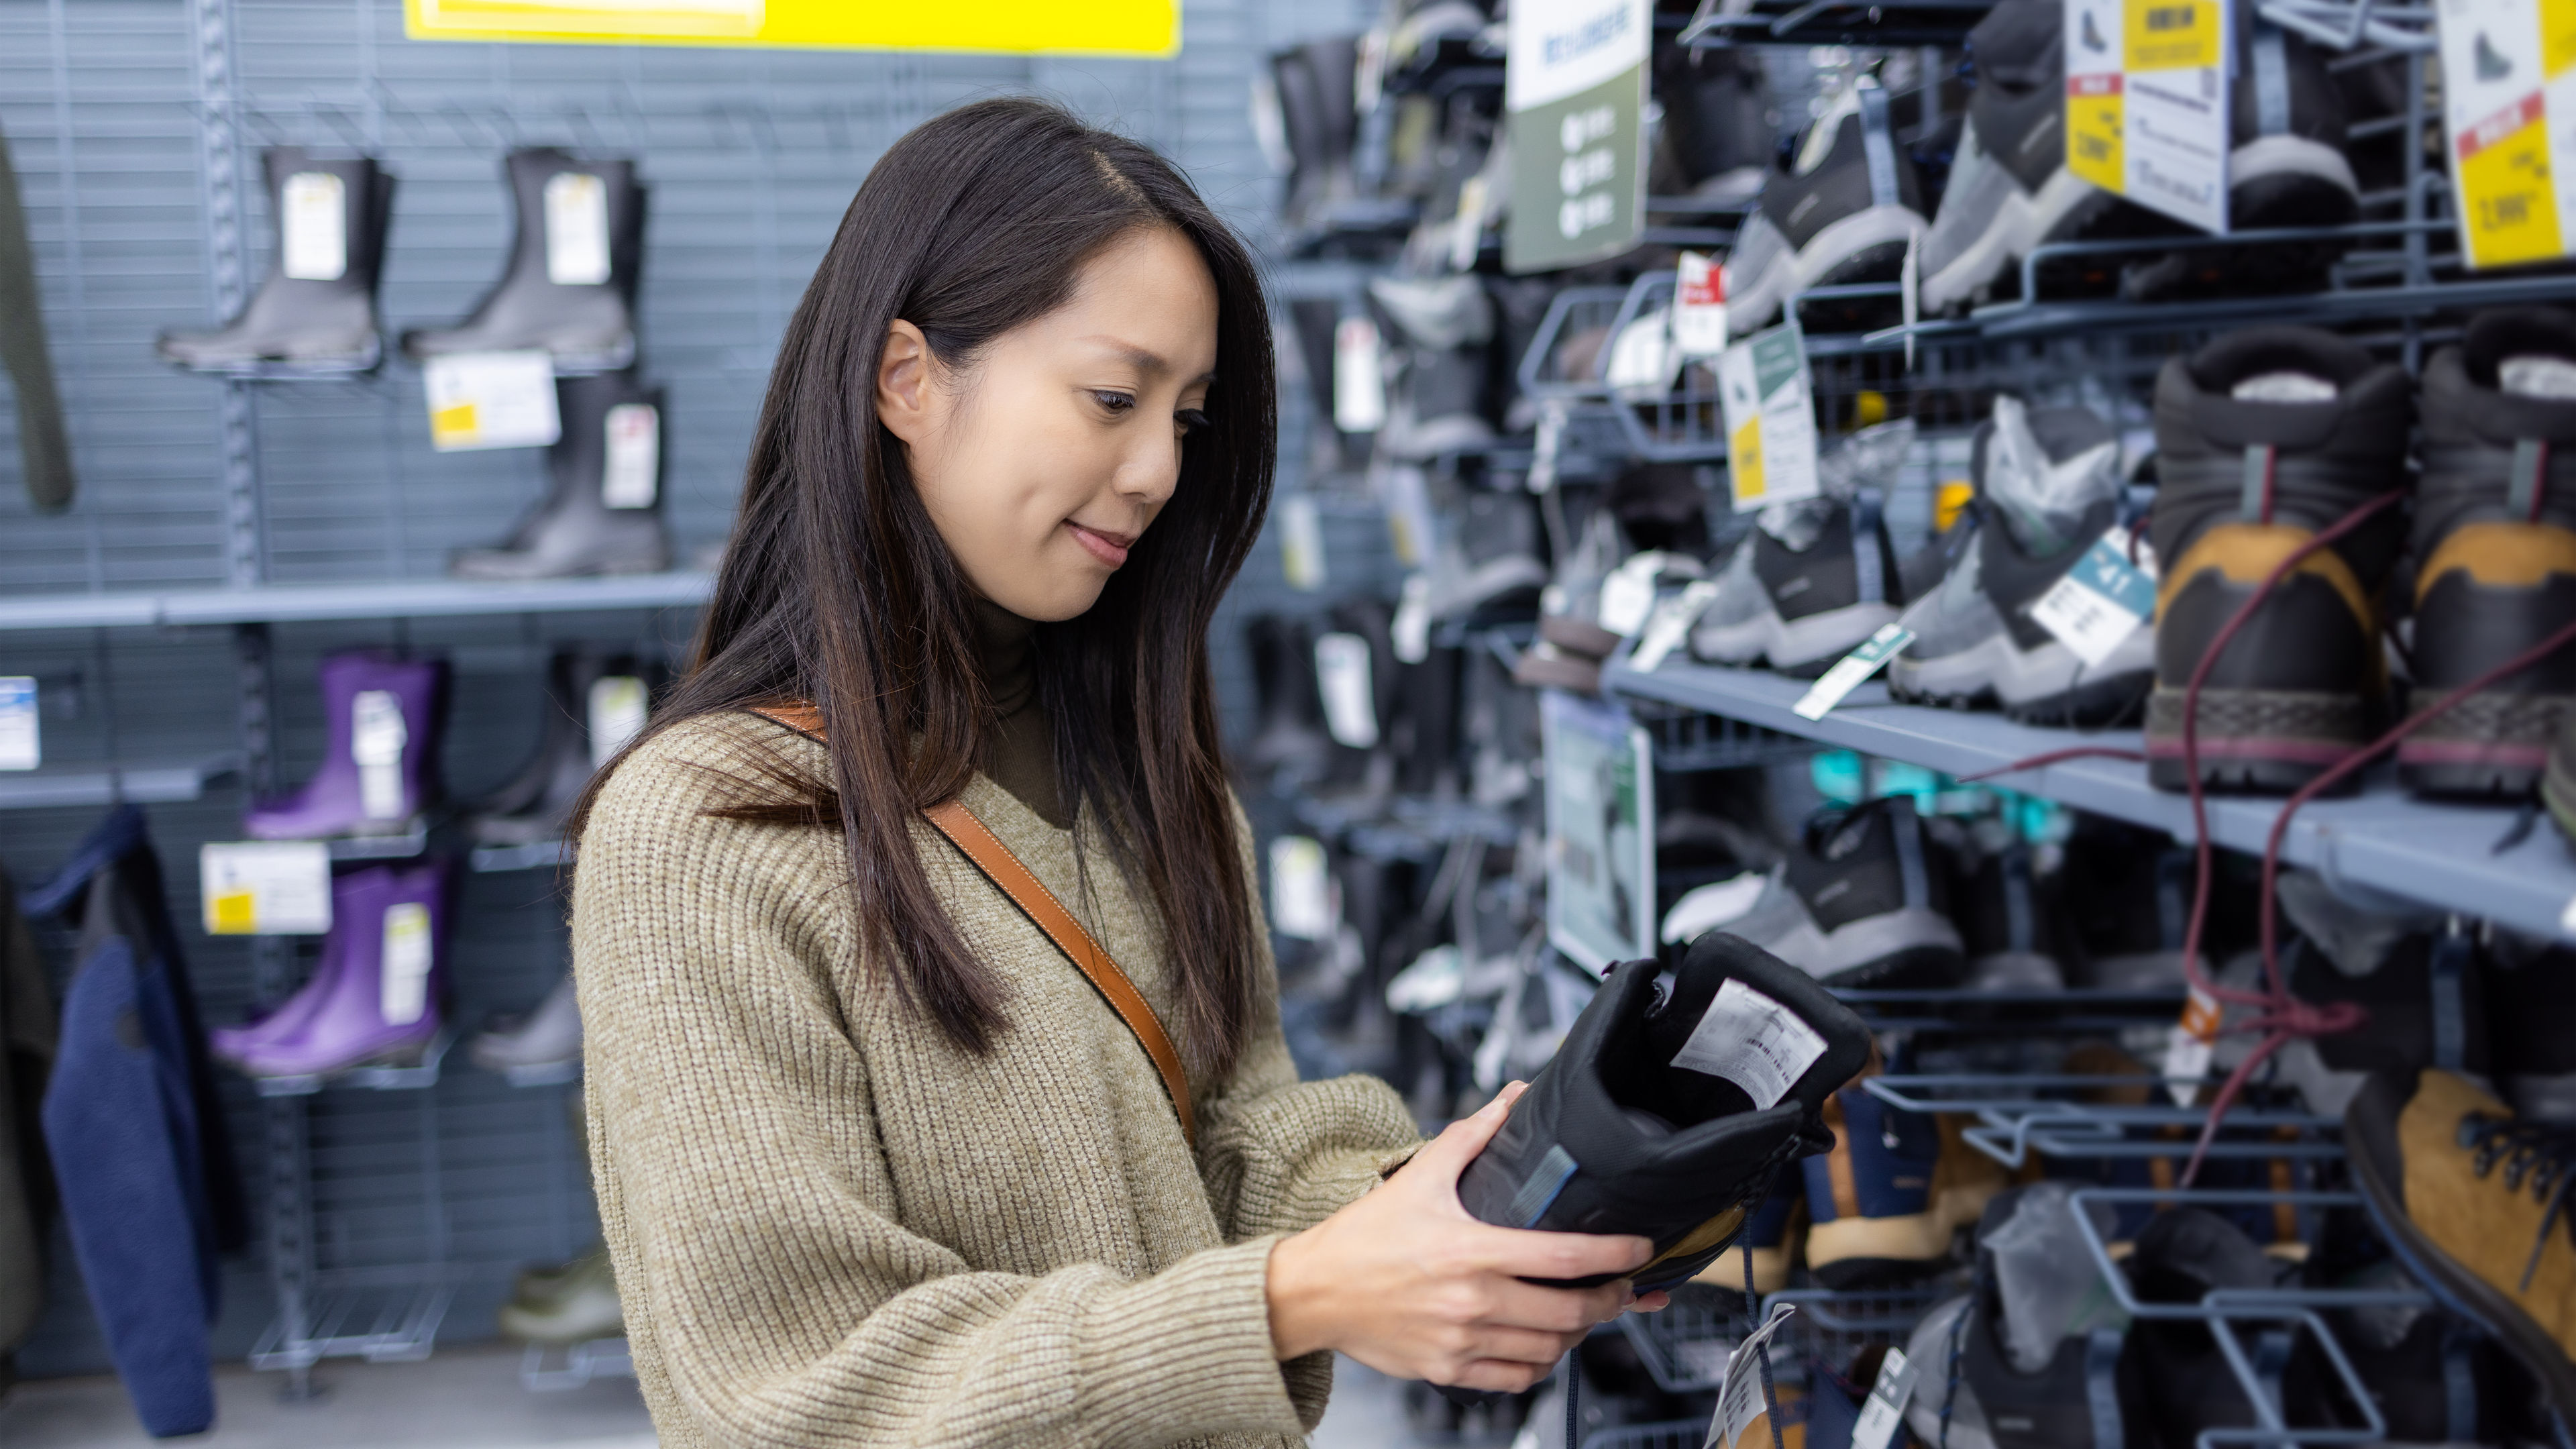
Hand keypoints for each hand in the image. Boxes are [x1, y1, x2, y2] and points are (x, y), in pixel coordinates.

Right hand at [1265, 1082, 1672, 1392]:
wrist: (1313, 1291)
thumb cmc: (1365, 1236)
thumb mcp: (1419, 1176)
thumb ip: (1473, 1137)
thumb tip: (1513, 1098)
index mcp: (1470, 1250)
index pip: (1563, 1257)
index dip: (1614, 1255)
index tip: (1641, 1249)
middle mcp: (1471, 1301)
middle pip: (1569, 1311)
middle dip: (1611, 1301)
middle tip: (1625, 1288)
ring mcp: (1461, 1341)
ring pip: (1549, 1350)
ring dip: (1578, 1333)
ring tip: (1585, 1312)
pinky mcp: (1448, 1370)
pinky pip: (1516, 1379)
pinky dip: (1541, 1365)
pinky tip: (1544, 1344)